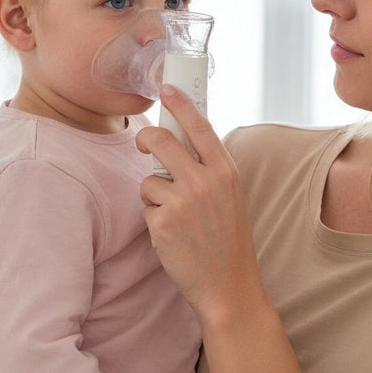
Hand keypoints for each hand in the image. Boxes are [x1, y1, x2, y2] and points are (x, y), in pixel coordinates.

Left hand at [137, 86, 263, 322]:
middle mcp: (205, 181)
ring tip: (175, 217)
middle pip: (159, 141)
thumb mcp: (230, 196)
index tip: (166, 87)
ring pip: (149, 179)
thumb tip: (179, 141)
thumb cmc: (227, 239)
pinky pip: (146, 206)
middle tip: (141, 144)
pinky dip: (154, 218)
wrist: (228, 285)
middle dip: (144, 139)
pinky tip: (172, 235)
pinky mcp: (162, 223)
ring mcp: (182, 202)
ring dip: (154, 195)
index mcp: (226, 171)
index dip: (180, 103)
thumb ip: (209, 169)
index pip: (198, 126)